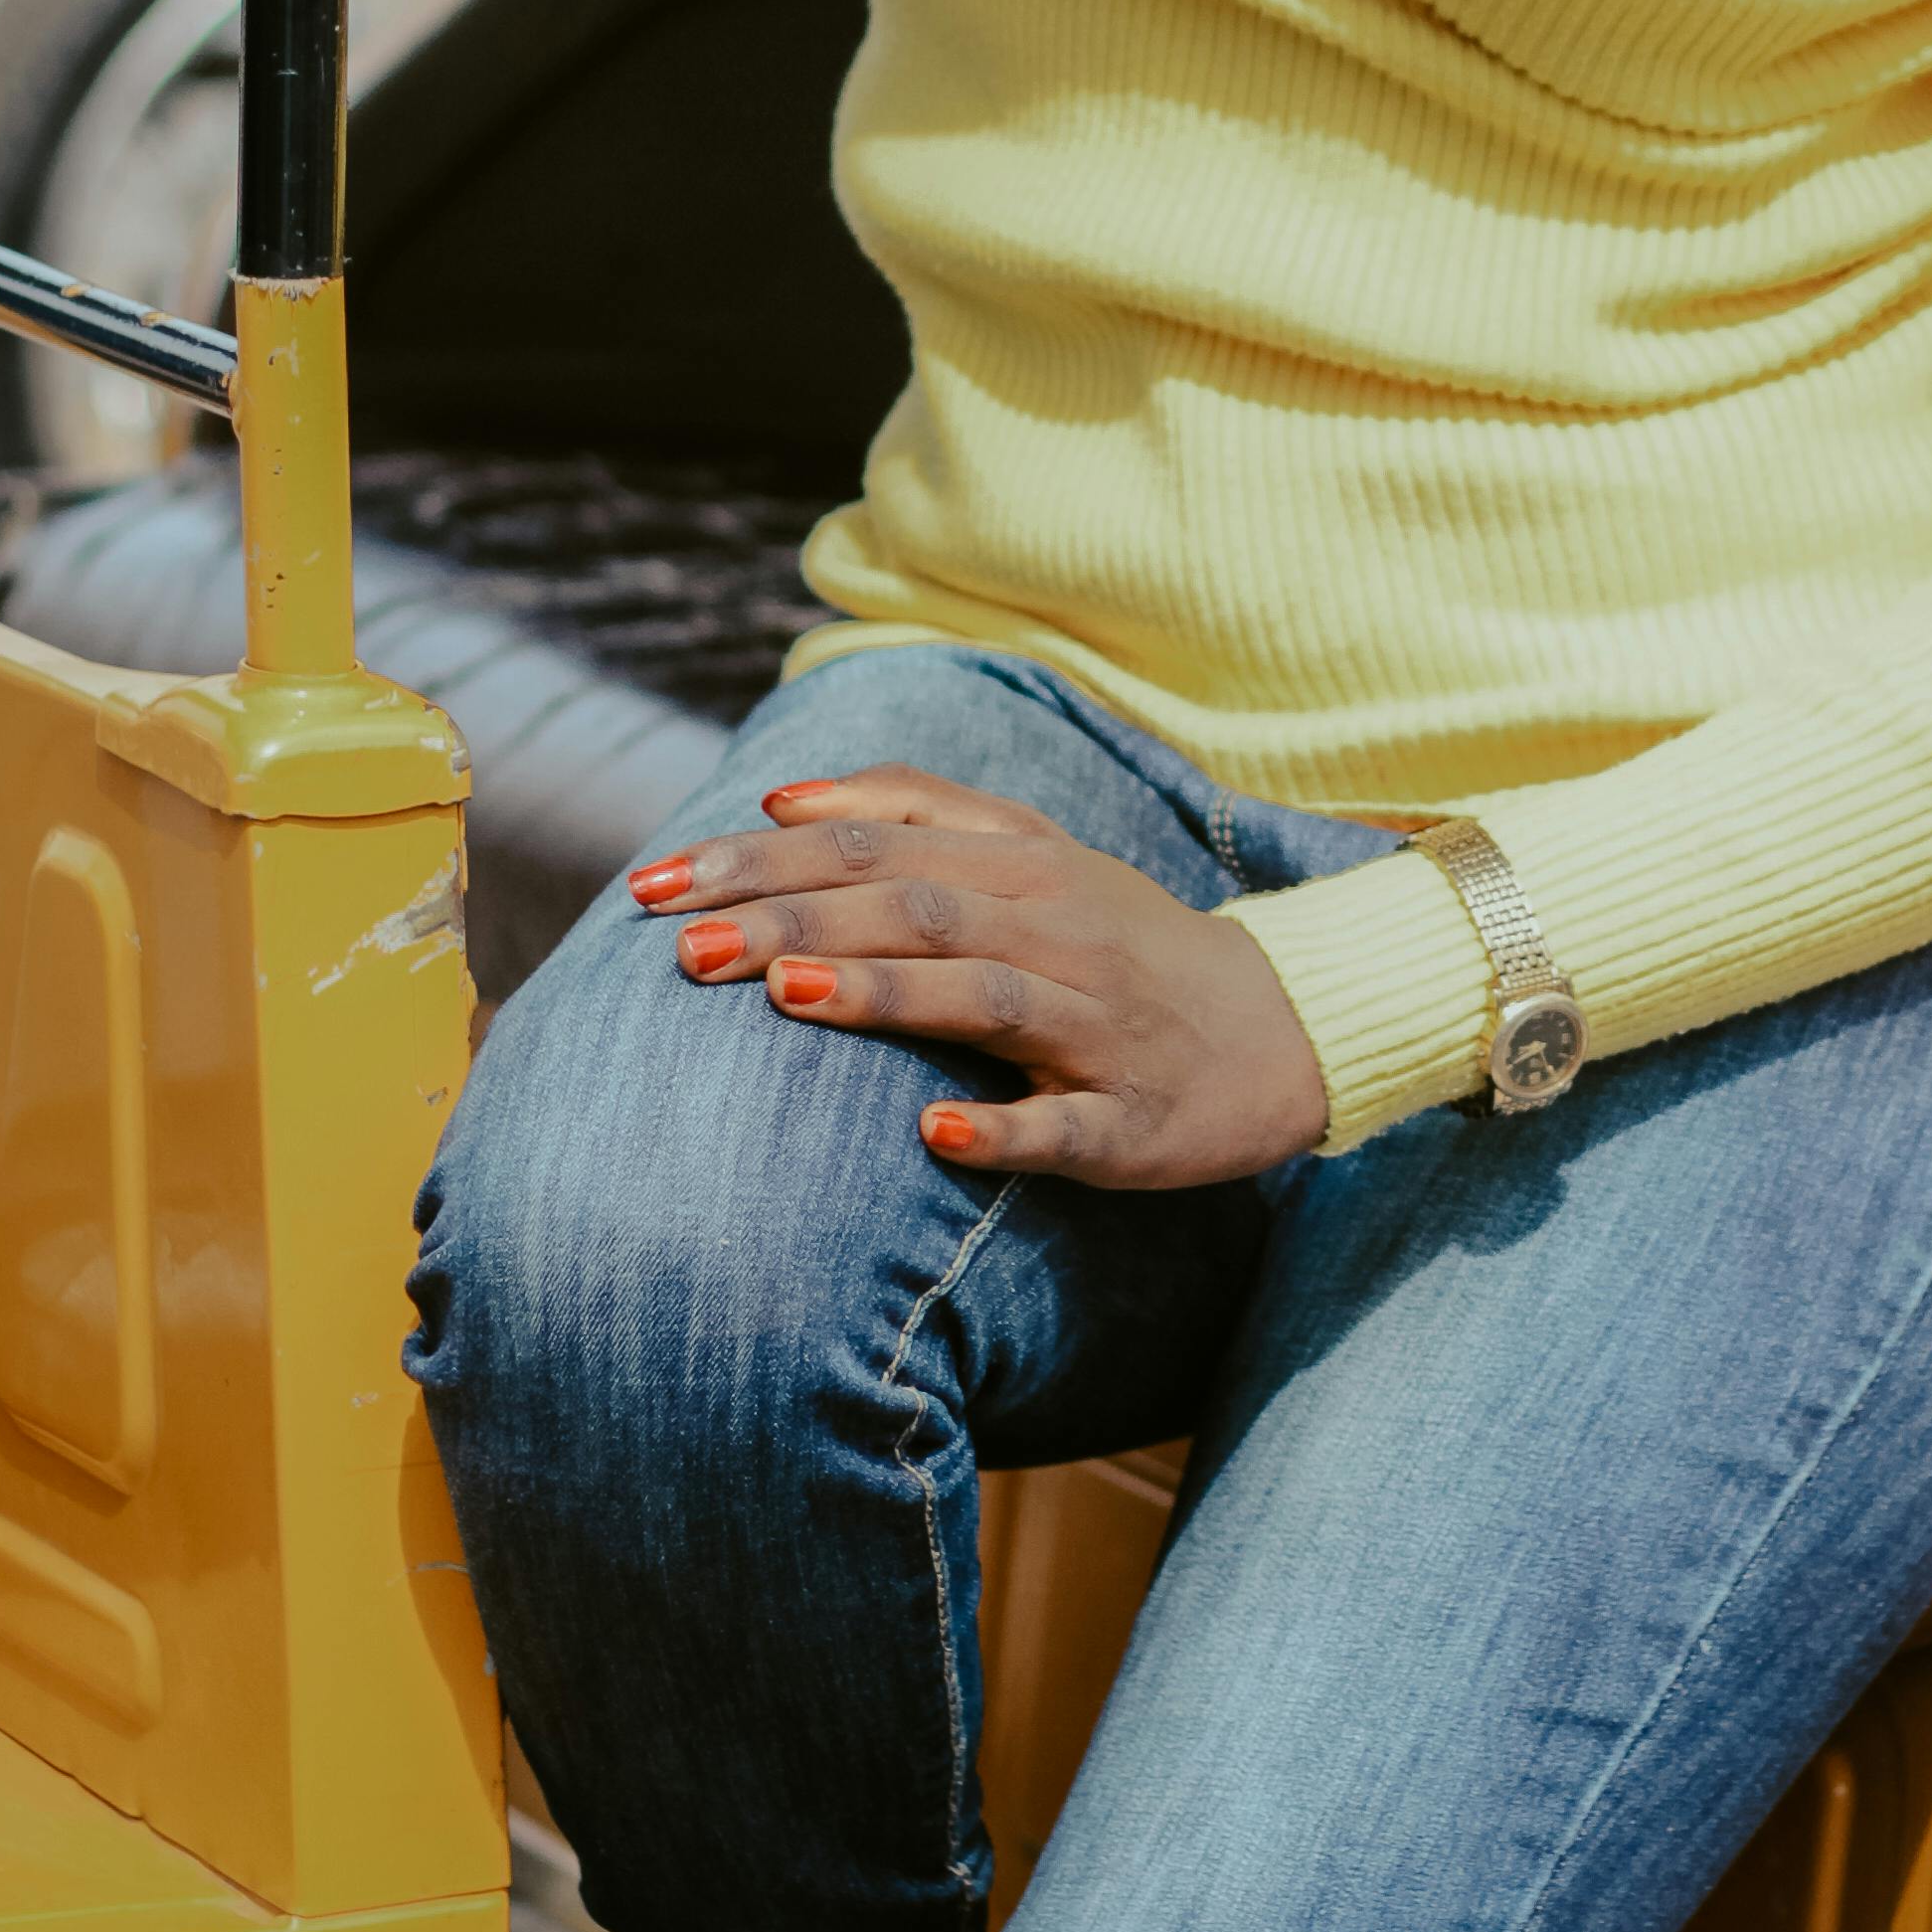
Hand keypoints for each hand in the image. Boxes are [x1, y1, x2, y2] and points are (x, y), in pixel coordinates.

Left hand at [627, 760, 1333, 1189]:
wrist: (1280, 1028)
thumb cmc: (1123, 942)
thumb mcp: (1032, 854)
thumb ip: (917, 811)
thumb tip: (780, 800)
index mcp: (1023, 867)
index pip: (873, 848)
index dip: (759, 864)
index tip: (651, 884)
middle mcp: (1057, 931)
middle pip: (912, 910)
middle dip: (789, 923)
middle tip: (676, 944)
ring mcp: (1097, 1026)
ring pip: (983, 998)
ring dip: (882, 996)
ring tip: (781, 997)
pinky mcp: (1132, 1117)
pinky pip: (1065, 1122)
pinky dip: (1001, 1126)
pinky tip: (933, 1132)